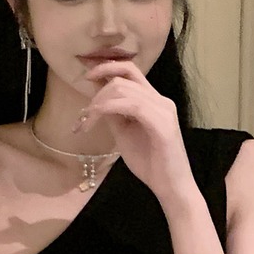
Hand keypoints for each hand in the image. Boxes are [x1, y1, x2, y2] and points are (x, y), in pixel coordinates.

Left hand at [74, 59, 194, 205]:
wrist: (170, 187)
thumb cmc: (150, 162)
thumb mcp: (124, 133)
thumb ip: (112, 113)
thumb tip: (95, 95)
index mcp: (153, 100)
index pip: (130, 70)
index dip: (106, 66)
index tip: (85, 74)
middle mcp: (161, 100)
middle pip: (123, 77)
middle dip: (97, 91)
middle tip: (82, 115)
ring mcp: (163, 110)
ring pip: (124, 89)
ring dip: (98, 103)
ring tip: (85, 122)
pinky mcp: (162, 124)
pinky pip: (132, 105)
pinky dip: (107, 109)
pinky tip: (93, 121)